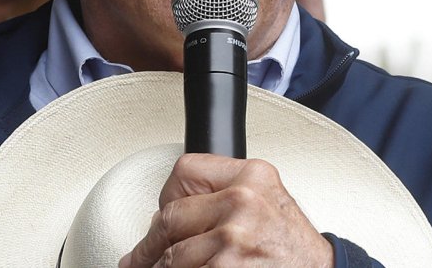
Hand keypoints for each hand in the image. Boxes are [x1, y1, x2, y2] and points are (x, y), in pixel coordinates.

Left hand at [120, 154, 332, 267]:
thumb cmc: (293, 249)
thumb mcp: (266, 202)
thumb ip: (223, 195)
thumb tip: (167, 215)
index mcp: (251, 175)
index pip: (183, 171)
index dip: (167, 197)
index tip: (161, 214)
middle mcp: (243, 201)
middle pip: (170, 217)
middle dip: (151, 244)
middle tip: (138, 259)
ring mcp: (234, 238)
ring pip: (172, 255)